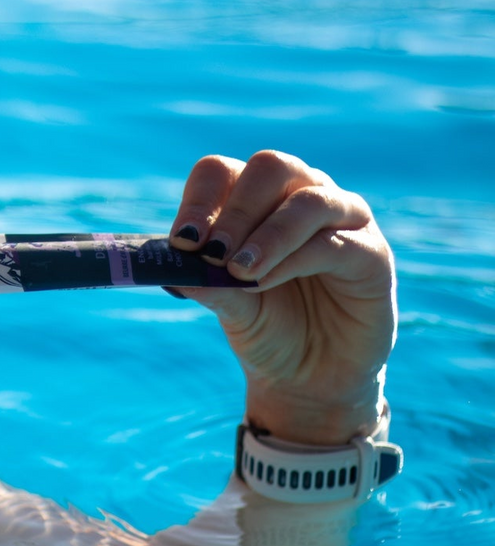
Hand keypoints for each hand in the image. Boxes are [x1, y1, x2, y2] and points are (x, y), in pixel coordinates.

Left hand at [167, 151, 395, 445]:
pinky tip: (264, 282)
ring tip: (239, 271)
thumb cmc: (266, 327)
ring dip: (266, 234)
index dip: (199, 200)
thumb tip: (173, 266)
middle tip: (210, 252)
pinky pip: (333, 242)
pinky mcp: (372, 253)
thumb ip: (206, 282)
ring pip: (308, 199)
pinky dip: (292, 258)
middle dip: (234, 210)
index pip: (223, 172)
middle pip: (270, 167)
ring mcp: (343, 220)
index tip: (181, 241)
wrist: (309, 377)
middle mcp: (302, 195)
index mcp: (257, 199)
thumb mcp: (228, 305)